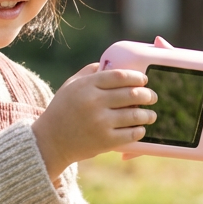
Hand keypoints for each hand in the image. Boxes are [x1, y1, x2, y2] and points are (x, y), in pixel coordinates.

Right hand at [31, 64, 156, 180]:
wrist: (50, 141)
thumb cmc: (62, 110)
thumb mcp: (70, 85)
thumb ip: (89, 72)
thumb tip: (110, 63)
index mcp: (87, 86)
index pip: (120, 76)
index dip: (136, 77)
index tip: (144, 79)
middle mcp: (94, 102)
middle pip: (132, 94)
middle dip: (148, 95)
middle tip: (152, 96)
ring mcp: (100, 122)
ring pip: (135, 115)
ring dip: (148, 114)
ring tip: (151, 115)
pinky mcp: (105, 141)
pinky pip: (131, 133)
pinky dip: (140, 130)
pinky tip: (140, 128)